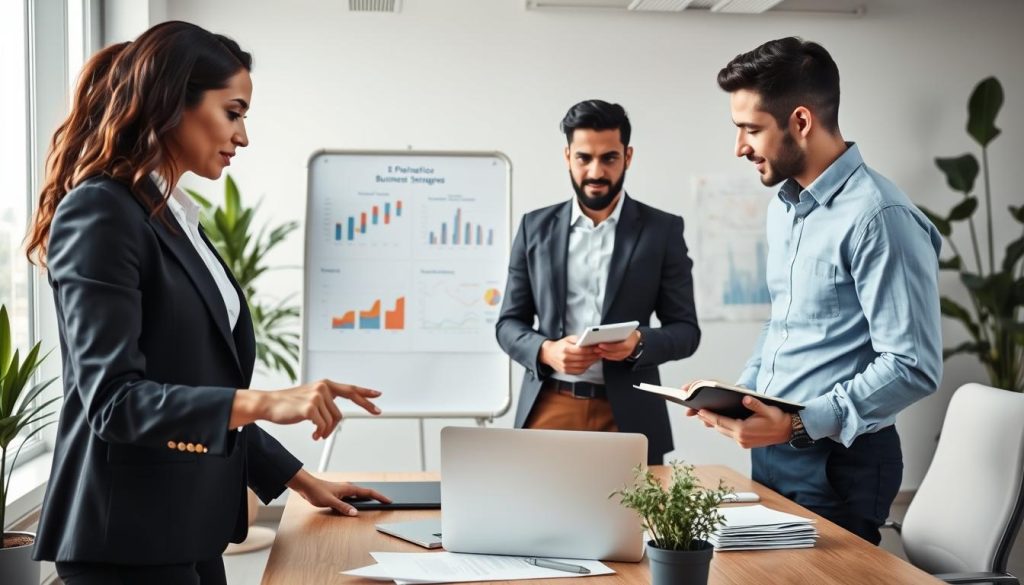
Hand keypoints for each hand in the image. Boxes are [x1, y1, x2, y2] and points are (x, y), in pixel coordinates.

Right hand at [232, 380, 381, 439]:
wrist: (269, 404)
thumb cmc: (289, 404)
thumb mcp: (310, 398)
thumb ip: (326, 402)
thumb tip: (338, 417)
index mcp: (325, 385)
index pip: (349, 389)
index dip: (365, 393)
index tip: (378, 395)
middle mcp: (323, 388)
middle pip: (342, 412)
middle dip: (361, 410)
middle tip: (378, 412)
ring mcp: (317, 396)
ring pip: (332, 422)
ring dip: (325, 432)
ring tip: (316, 434)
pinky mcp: (310, 408)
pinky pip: (323, 426)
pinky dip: (319, 434)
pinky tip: (313, 435)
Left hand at [286, 469, 390, 516]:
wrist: (307, 485)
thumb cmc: (317, 491)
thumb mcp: (330, 501)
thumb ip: (343, 507)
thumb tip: (355, 513)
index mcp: (349, 488)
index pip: (368, 493)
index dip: (379, 497)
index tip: (388, 500)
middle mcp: (348, 488)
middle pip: (367, 493)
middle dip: (377, 498)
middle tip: (386, 503)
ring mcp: (344, 491)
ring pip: (360, 495)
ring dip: (368, 500)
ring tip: (376, 504)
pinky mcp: (340, 494)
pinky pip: (353, 498)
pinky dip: (359, 501)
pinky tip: (358, 506)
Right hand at [539, 336, 599, 374]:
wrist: (548, 354)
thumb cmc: (559, 346)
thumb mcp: (567, 339)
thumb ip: (578, 339)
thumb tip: (589, 340)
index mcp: (565, 349)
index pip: (581, 351)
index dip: (591, 350)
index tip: (598, 348)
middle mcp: (564, 359)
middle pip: (583, 359)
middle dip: (593, 356)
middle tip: (600, 352)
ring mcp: (565, 367)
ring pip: (582, 365)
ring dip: (592, 362)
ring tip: (597, 357)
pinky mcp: (566, 372)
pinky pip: (579, 371)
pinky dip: (586, 367)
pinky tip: (590, 362)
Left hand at [595, 330, 640, 361]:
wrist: (637, 339)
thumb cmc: (631, 333)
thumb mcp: (627, 329)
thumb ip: (618, 331)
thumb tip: (605, 331)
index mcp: (630, 343)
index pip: (619, 347)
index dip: (609, 347)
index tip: (600, 344)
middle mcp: (628, 351)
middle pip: (615, 353)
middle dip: (604, 350)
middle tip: (595, 347)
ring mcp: (625, 355)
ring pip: (613, 356)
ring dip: (604, 354)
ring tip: (596, 350)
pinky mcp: (622, 357)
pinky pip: (614, 358)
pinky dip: (607, 356)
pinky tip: (601, 353)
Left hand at [691, 396, 791, 448]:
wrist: (787, 431)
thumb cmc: (778, 418)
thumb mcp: (768, 409)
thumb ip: (755, 404)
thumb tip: (745, 399)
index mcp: (744, 430)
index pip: (721, 422)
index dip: (710, 416)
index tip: (700, 411)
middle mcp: (741, 438)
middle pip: (720, 428)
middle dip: (708, 420)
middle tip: (697, 411)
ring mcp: (743, 442)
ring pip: (724, 432)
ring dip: (715, 424)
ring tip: (704, 415)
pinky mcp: (745, 443)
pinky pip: (730, 434)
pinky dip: (723, 428)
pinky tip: (719, 422)